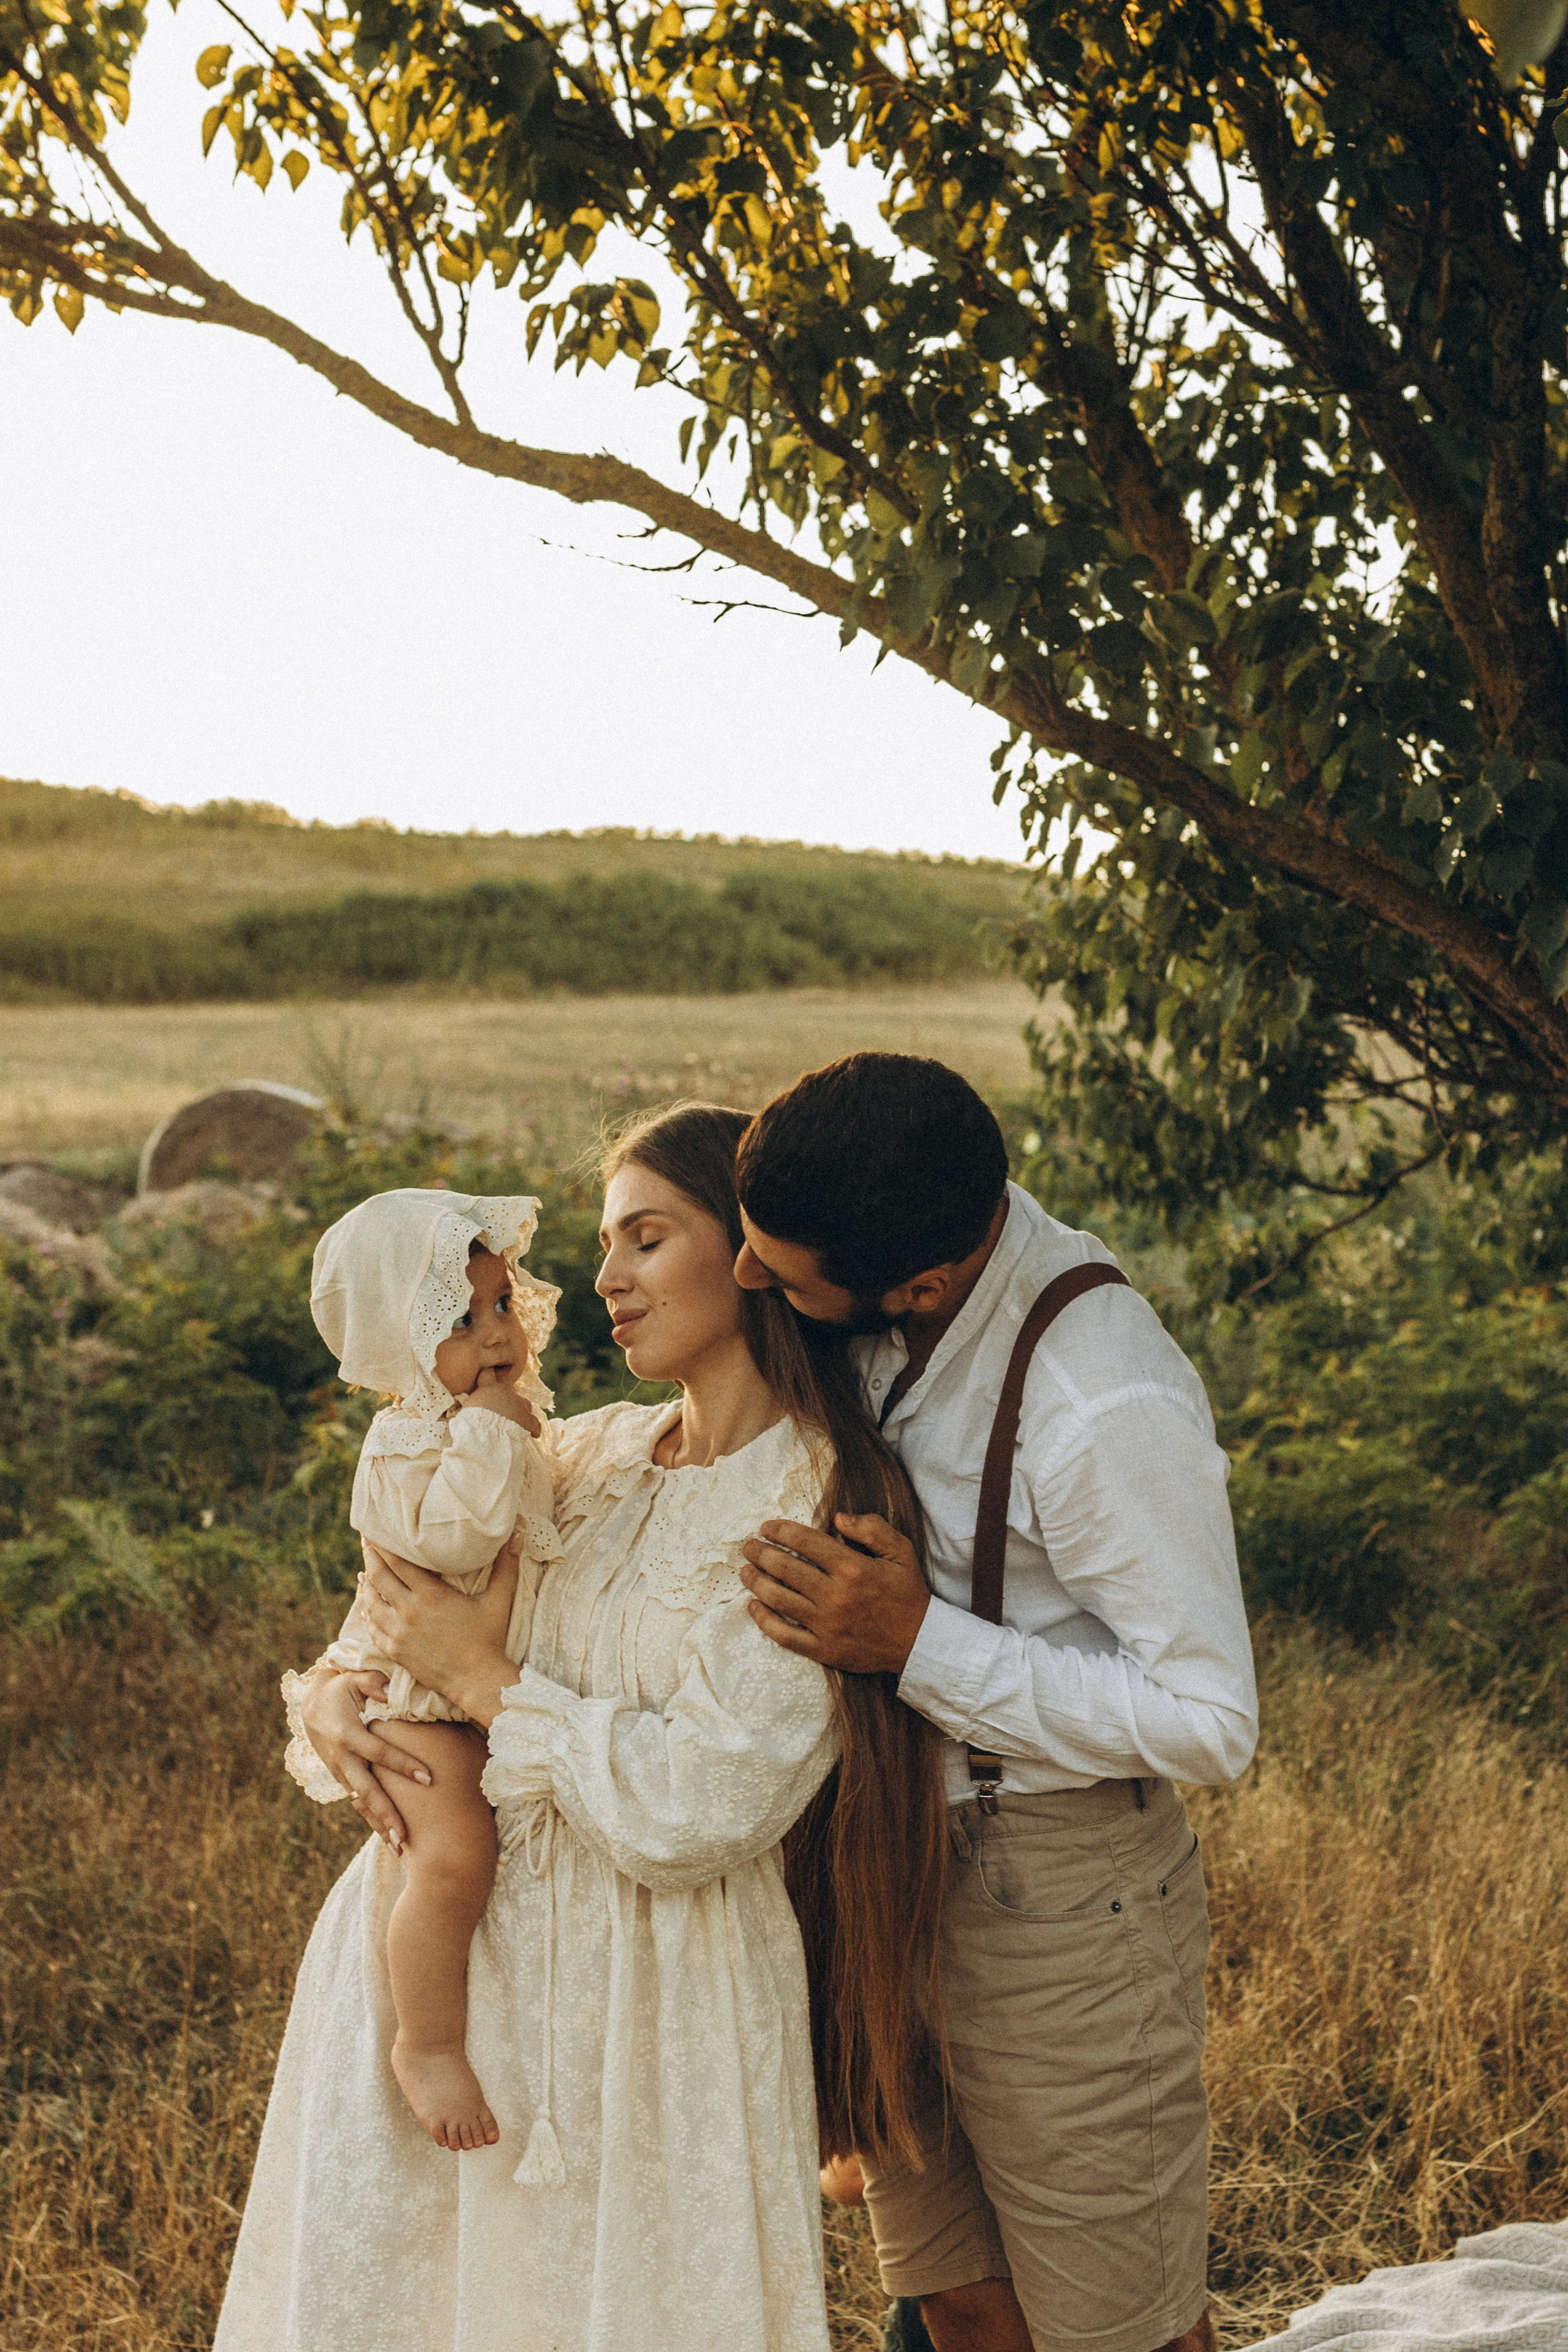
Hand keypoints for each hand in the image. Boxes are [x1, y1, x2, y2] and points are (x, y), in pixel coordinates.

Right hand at [298, 1668, 429, 1854]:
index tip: (428, 1778)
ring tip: (399, 1850)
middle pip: (366, 1791)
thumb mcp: (353, 1677)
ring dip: (378, 1826)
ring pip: (361, 1803)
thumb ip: (373, 1683)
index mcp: (348, 1733)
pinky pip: (358, 1802)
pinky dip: (371, 1819)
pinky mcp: (341, 1777)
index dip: (403, 1764)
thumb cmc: (340, 1687)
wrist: (310, 1704)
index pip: (380, 1752)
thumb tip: (390, 1692)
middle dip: (386, 1815)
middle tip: (404, 1838)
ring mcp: (340, 1771)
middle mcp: (342, 1758)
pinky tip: (387, 1839)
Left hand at [356, 1537, 519, 1726]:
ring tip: (363, 1573)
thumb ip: (506, 1567)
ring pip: (371, 1605)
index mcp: (431, 1596)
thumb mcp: (499, 1600)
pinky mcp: (396, 1653)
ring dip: (366, 1587)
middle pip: (379, 1578)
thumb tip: (517, 1536)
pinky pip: (374, 1631)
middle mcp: (410, 1612)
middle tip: (366, 1543)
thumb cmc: (490, 1639)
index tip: (376, 1532)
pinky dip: (367, 1616)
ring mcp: (400, 1634)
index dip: (384, 1546)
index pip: (398, 1563)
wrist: (477, 1681)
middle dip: (370, 1558)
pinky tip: (366, 1608)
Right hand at [463, 1369, 540, 1435]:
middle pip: (509, 1392)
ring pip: (524, 1404)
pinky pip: (535, 1423)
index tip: (491, 1374)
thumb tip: (469, 1410)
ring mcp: (518, 1404)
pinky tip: (534, 1435)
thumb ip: (473, 1404)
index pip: (488, 1373)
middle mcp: (505, 1391)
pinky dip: (534, 1428)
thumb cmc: (470, 1423)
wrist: (483, 1435)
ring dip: (520, 1412)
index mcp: (487, 1387)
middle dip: (506, 1401)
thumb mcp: (466, 1409)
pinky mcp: (527, 1419)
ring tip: (516, 1424)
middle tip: (500, 1414)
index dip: (489, 1374)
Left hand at [740, 1514, 929, 1674]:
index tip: (766, 1527)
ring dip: (756, 1582)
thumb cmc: (908, 1593)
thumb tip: (837, 1518)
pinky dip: (764, 1620)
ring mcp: (827, 1625)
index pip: (806, 1542)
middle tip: (748, 1546)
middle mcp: (836, 1596)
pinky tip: (753, 1606)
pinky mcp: (824, 1650)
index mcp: (853, 1568)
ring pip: (779, 1599)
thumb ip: (872, 1528)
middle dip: (761, 1554)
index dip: (781, 1531)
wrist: (919, 1643)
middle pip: (786, 1569)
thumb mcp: (901, 1551)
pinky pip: (785, 1635)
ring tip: (744, 1571)